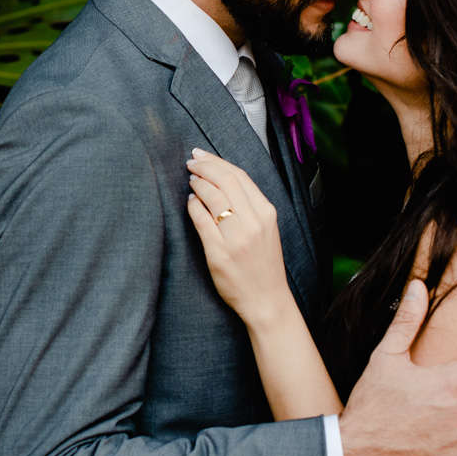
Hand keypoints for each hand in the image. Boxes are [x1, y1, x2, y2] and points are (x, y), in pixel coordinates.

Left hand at [185, 148, 292, 326]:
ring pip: (213, 196)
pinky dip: (193, 206)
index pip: (239, 176)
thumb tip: (221, 180)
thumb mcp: (266, 229)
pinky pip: (201, 220)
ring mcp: (236, 237)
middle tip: (191, 161)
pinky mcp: (219, 252)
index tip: (202, 155)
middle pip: (225, 181)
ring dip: (198, 183)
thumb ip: (249, 205)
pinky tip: (190, 201)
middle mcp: (253, 222)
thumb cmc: (263, 264)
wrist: (267, 300)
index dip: (217, 162)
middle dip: (204, 166)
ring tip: (191, 179)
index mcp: (266, 213)